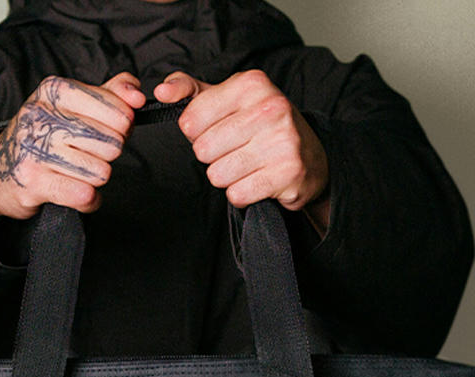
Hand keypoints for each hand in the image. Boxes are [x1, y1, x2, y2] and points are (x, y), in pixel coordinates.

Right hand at [0, 73, 145, 223]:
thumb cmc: (43, 136)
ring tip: (77, 173)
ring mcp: (35, 148)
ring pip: (100, 172)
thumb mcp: (72, 106)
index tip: (111, 131)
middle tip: (88, 155)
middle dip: (108, 156)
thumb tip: (137, 95)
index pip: (117, 112)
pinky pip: (84, 195)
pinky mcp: (33, 181)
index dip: (124, 128)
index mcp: (55, 91)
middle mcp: (41, 115)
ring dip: (96, 179)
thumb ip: (110, 95)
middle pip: (112, 144)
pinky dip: (88, 200)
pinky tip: (77, 192)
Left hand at [154, 70, 328, 228]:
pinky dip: (241, 194)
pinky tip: (257, 181)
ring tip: (247, 166)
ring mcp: (282, 141)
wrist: (312, 157)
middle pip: (203, 150)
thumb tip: (162, 93)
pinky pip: (237, 194)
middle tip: (235, 151)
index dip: (197, 134)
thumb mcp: (228, 99)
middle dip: (212, 158)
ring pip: (218, 175)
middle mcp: (271, 108)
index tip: (217, 131)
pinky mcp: (287, 173)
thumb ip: (190, 91)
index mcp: (252, 84)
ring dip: (227, 177)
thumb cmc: (262, 126)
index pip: (191, 120)